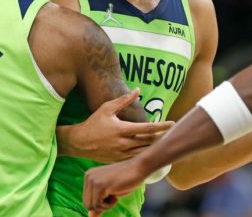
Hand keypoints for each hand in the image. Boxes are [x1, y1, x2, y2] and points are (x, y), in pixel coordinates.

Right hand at [59, 89, 173, 162]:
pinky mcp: (119, 160)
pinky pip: (136, 158)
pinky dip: (145, 154)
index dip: (162, 126)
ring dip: (155, 147)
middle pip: (149, 141)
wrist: (79, 143)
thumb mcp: (107, 108)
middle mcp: (124, 143)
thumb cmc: (93, 123)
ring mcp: (122, 154)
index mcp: (123, 130)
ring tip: (165, 141)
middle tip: (172, 132)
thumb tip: (137, 90)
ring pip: (144, 152)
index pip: (148, 128)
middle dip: (162, 137)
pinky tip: (152, 151)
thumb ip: (124, 100)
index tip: (172, 123)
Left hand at [84, 158, 148, 215]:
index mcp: (89, 176)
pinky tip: (116, 195)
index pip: (86, 200)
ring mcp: (93, 180)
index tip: (111, 193)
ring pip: (91, 206)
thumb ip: (99, 203)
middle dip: (101, 205)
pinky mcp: (99, 186)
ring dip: (105, 205)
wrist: (138, 168)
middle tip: (113, 195)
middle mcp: (88, 176)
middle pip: (87, 204)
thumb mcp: (109, 193)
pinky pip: (98, 205)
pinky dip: (108, 205)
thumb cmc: (126, 180)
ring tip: (114, 194)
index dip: (100, 202)